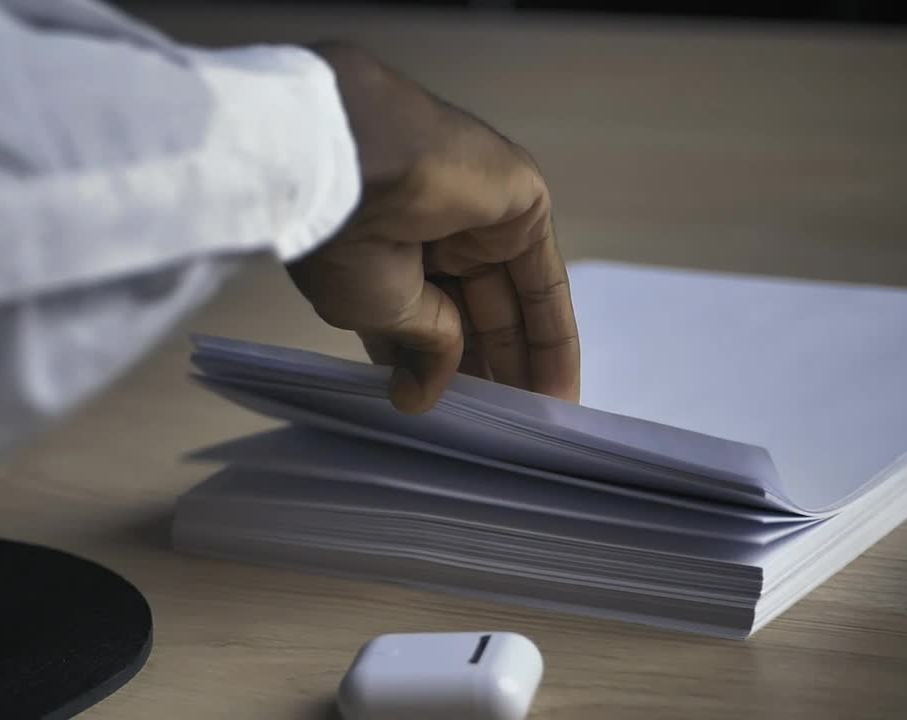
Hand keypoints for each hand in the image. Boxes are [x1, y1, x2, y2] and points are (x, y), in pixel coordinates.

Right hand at [289, 42, 579, 413]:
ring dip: (525, 365)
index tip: (451, 424)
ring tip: (533, 430)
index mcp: (387, 256)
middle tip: (502, 437)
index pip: (422, 324)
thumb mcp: (377, 313)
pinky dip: (553, 337)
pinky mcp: (525, 207)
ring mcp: (483, 220)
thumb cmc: (347, 240)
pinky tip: (558, 391)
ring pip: (512, 305)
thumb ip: (419, 347)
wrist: (360, 164)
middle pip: (475, 318)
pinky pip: (544, 283)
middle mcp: (436, 238)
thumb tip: (421, 397)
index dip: (438, 373)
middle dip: (488, 375)